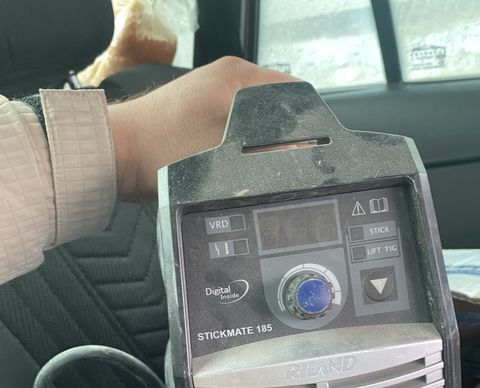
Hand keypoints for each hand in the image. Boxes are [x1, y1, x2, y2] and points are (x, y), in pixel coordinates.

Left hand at [108, 57, 296, 201]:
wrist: (114, 154)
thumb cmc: (158, 149)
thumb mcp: (221, 154)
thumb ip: (263, 153)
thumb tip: (297, 158)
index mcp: (238, 76)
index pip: (293, 94)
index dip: (307, 125)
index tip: (312, 150)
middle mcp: (226, 78)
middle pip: (275, 110)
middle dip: (283, 137)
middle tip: (285, 164)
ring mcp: (210, 93)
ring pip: (253, 121)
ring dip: (259, 143)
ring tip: (258, 166)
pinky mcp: (198, 111)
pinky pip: (233, 127)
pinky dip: (239, 144)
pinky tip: (233, 163)